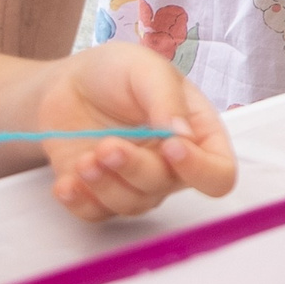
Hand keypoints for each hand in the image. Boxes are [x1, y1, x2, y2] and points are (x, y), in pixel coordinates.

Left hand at [34, 41, 235, 221]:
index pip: (218, 173)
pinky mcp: (98, 192)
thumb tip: (185, 135)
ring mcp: (134, 181)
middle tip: (107, 146)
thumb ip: (167, 99)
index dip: (201, 170)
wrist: (66, 82)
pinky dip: (80, 203)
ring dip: (105, 186)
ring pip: (132, 205)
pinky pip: (97, 214)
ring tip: (84, 160)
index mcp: (196, 134)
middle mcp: (171, 164)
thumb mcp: (146, 69)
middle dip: (135, 168)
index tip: (170, 147)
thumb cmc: (115, 71)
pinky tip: (66, 183)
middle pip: (167, 187)